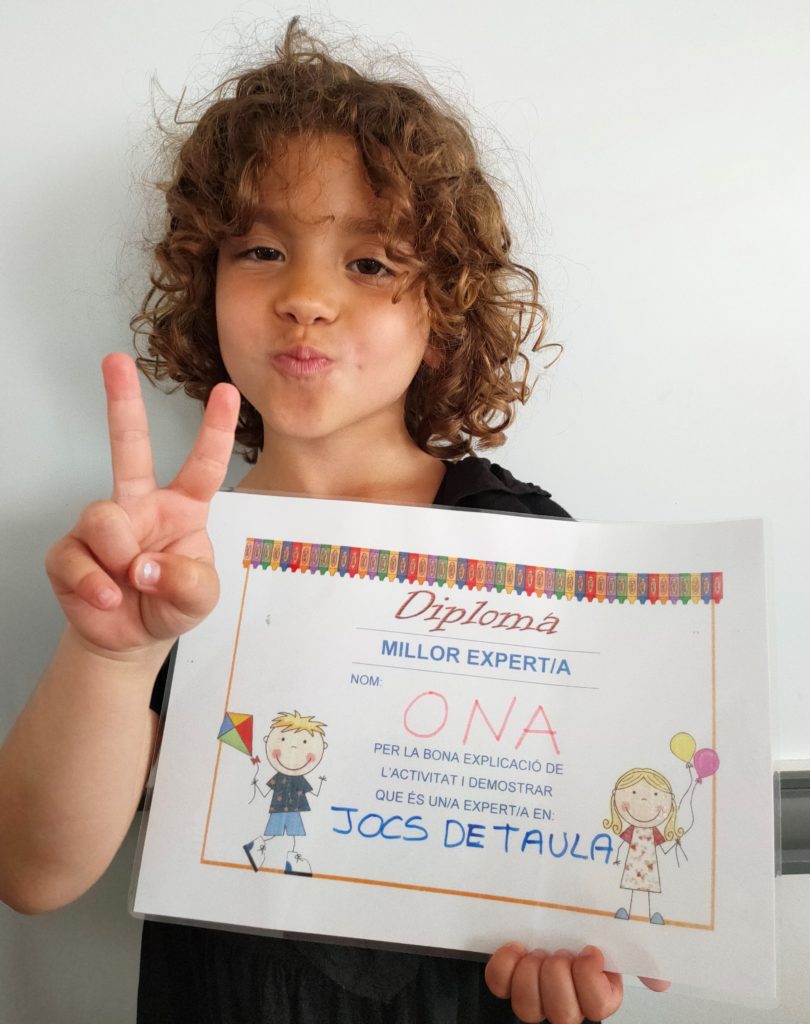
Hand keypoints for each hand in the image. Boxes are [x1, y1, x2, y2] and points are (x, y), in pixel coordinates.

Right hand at [45, 353, 239, 655]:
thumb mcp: (200, 598)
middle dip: (122, 401)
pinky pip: (75, 556)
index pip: (203, 464)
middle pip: (130, 445)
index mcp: (183, 508)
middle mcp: (142, 505)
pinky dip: (93, 584)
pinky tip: (106, 597)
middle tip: (115, 359)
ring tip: (128, 582)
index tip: (228, 391)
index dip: (215, 429)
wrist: (131, 638)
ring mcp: (104, 525)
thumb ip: (186, 580)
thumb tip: (143, 564)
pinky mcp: (70, 551)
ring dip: (119, 555)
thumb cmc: (171, 603)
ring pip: (103, 516)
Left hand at [485, 943, 669, 1023]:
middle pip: (563, 1014)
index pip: (598, 1007)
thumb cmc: (582, 933)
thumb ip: (639, 959)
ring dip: (531, 976)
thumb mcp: (615, 940)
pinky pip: (500, 985)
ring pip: (528, 1008)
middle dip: (558, 979)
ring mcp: (536, 997)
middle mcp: (568, 1004)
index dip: (589, 980)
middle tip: (559, 953)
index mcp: (600, 995)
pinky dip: (504, 965)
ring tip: (537, 953)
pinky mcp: (509, 983)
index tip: (589, 951)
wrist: (551, 920)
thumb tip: (662, 981)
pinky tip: (516, 947)